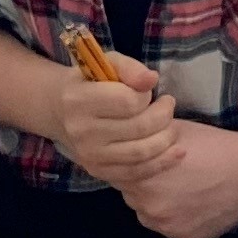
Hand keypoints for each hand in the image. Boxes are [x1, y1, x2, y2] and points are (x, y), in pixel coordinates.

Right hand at [50, 68, 180, 190]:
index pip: (129, 102)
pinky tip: (176, 152)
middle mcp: (82, 131)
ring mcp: (89, 156)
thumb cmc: (91, 83)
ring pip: (141, 153)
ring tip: (172, 127)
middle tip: (168, 106)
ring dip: (166, 139)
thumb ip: (130, 68)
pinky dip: (161, 163)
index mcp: (79, 100)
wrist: (61, 112)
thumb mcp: (107, 64)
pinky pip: (136, 173)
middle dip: (164, 116)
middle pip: (139, 128)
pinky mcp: (98, 172)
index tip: (146, 92)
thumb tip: (152, 79)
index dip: (145, 95)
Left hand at [109, 117, 237, 237]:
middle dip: (143, 186)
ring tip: (182, 189)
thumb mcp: (173, 130)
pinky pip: (172, 229)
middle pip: (132, 197)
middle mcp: (149, 209)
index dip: (131, 166)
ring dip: (158, 204)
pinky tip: (195, 203)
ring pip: (150, 216)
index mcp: (141, 179)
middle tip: (168, 174)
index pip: (119, 175)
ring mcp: (167, 228)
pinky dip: (178, 218)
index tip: (146, 161)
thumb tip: (126, 132)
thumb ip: (145, 137)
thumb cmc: (213, 146)